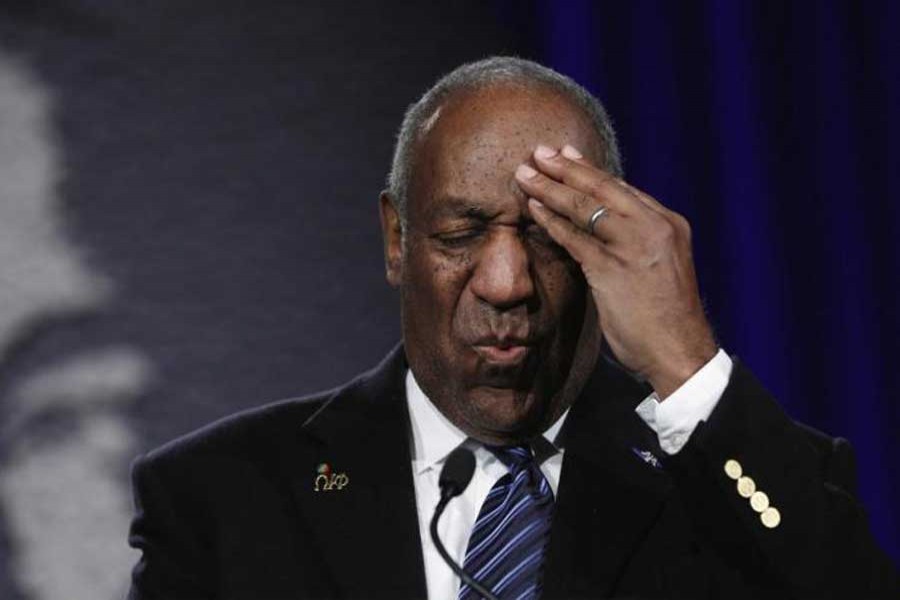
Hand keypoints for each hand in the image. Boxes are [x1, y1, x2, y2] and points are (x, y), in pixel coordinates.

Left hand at [515, 144, 717, 398]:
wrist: (681, 352)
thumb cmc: (667, 316)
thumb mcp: (661, 267)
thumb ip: (638, 243)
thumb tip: (605, 228)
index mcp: (668, 224)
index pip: (622, 189)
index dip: (590, 170)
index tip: (567, 154)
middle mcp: (654, 227)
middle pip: (603, 188)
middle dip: (566, 168)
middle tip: (538, 152)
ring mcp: (634, 246)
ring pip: (585, 207)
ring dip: (550, 188)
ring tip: (524, 174)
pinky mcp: (613, 269)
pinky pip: (574, 237)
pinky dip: (550, 220)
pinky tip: (532, 209)